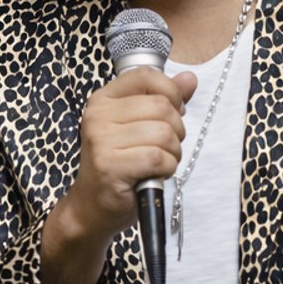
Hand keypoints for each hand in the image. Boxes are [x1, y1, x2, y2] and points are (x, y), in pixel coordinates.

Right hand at [59, 67, 198, 240]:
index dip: (170, 93)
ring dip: (172, 152)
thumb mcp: (140, 127)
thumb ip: (164, 101)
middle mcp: (97, 116)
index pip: (146, 76)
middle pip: (161, 106)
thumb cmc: (120, 166)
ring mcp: (101, 141)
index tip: (171, 113)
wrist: (93, 207)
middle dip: (176, 129)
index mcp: (103, 99)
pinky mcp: (110, 167)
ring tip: (158, 163)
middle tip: (164, 147)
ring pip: (163, 133)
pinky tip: (155, 175)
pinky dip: (166, 168)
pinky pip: (158, 158)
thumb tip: (189, 79)